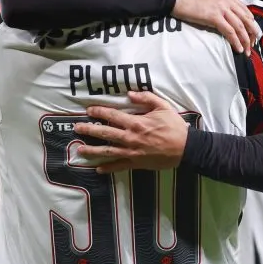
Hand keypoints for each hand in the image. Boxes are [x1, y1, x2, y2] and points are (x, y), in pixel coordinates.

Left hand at [74, 91, 188, 172]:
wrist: (186, 148)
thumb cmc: (174, 127)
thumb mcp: (163, 107)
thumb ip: (146, 98)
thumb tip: (130, 94)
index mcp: (136, 123)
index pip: (113, 116)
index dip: (99, 112)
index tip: (89, 110)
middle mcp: (131, 138)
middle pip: (105, 133)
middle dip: (89, 130)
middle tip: (77, 128)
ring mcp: (132, 152)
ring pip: (108, 151)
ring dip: (92, 151)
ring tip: (80, 150)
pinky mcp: (136, 163)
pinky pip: (119, 166)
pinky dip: (108, 168)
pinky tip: (98, 169)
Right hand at [172, 0, 260, 54]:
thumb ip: (215, 1)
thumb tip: (219, 12)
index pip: (243, 9)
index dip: (250, 22)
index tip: (251, 32)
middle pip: (245, 18)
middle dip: (252, 32)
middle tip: (254, 43)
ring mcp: (221, 8)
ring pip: (240, 26)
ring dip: (245, 40)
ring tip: (247, 51)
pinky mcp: (214, 17)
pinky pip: (230, 31)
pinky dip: (236, 41)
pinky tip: (238, 49)